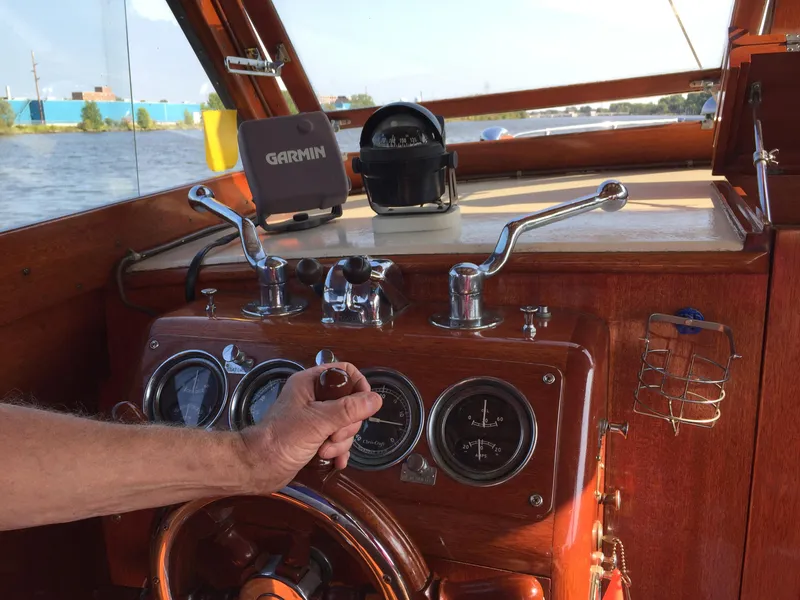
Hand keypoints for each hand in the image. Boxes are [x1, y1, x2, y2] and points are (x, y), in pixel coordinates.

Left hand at [238, 363, 380, 492]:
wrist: (257, 468)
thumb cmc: (282, 438)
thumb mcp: (318, 421)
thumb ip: (348, 410)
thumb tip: (376, 399)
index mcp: (311, 383)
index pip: (345, 373)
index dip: (358, 387)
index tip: (363, 406)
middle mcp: (314, 398)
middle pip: (350, 403)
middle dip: (347, 424)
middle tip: (334, 435)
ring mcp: (315, 419)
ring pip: (345, 425)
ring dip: (341, 442)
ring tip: (325, 451)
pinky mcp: (315, 439)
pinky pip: (338, 441)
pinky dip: (339, 451)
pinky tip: (335, 462)